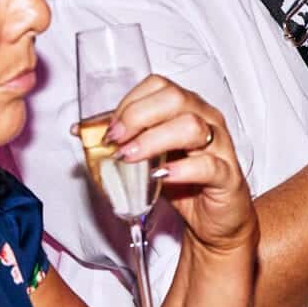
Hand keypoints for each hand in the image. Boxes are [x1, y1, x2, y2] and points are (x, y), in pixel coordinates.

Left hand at [104, 75, 256, 253]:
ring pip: (191, 126)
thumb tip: (81, 131)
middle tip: (117, 141)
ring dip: (154, 140)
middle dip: (137, 116)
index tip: (110, 128)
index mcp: (189, 109)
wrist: (216, 219)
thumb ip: (124, 141)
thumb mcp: (151, 157)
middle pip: (175, 99)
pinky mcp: (227, 176)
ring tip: (131, 158)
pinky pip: (208, 166)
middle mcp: (207, 120)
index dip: (130, 102)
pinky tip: (162, 175)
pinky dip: (182, 169)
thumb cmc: (185, 183)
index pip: (160, 86)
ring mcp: (220, 147)